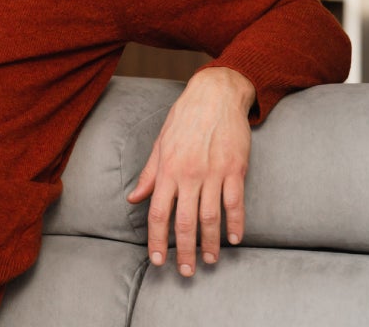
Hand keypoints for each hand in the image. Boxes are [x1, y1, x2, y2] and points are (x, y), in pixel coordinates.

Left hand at [126, 66, 255, 276]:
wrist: (215, 95)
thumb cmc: (184, 119)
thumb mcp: (160, 144)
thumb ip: (148, 175)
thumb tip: (133, 198)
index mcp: (167, 170)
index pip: (158, 213)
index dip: (157, 239)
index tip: (158, 259)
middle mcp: (189, 175)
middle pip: (184, 221)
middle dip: (185, 250)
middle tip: (186, 271)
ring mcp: (214, 173)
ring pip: (211, 216)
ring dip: (211, 242)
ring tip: (210, 260)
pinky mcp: (235, 169)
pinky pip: (235, 202)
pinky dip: (236, 223)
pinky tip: (234, 239)